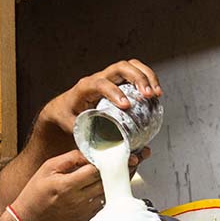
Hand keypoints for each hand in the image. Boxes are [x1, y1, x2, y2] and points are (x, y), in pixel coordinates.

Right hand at [9, 149, 103, 220]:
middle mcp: (77, 200)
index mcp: (67, 185)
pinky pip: (100, 205)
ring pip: (104, 194)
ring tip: (91, 181)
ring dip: (102, 186)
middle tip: (94, 169)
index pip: (95, 170)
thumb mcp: (47, 168)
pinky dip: (98, 197)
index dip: (97, 163)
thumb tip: (88, 154)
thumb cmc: (35, 193)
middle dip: (101, 173)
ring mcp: (82, 212)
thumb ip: (70, 158)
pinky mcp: (84, 219)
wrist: (29, 220)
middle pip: (103, 182)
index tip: (94, 160)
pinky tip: (88, 193)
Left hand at [34, 59, 162, 141]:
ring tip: (156, 94)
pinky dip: (149, 79)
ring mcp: (110, 78)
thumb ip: (87, 138)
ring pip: (131, 66)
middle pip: (120, 68)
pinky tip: (156, 94)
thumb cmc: (67, 117)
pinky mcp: (119, 81)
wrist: (63, 108)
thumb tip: (104, 154)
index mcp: (84, 88)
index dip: (114, 92)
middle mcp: (98, 78)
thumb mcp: (71, 128)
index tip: (126, 105)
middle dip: (137, 79)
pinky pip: (136, 72)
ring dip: (147, 76)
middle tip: (148, 96)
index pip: (100, 84)